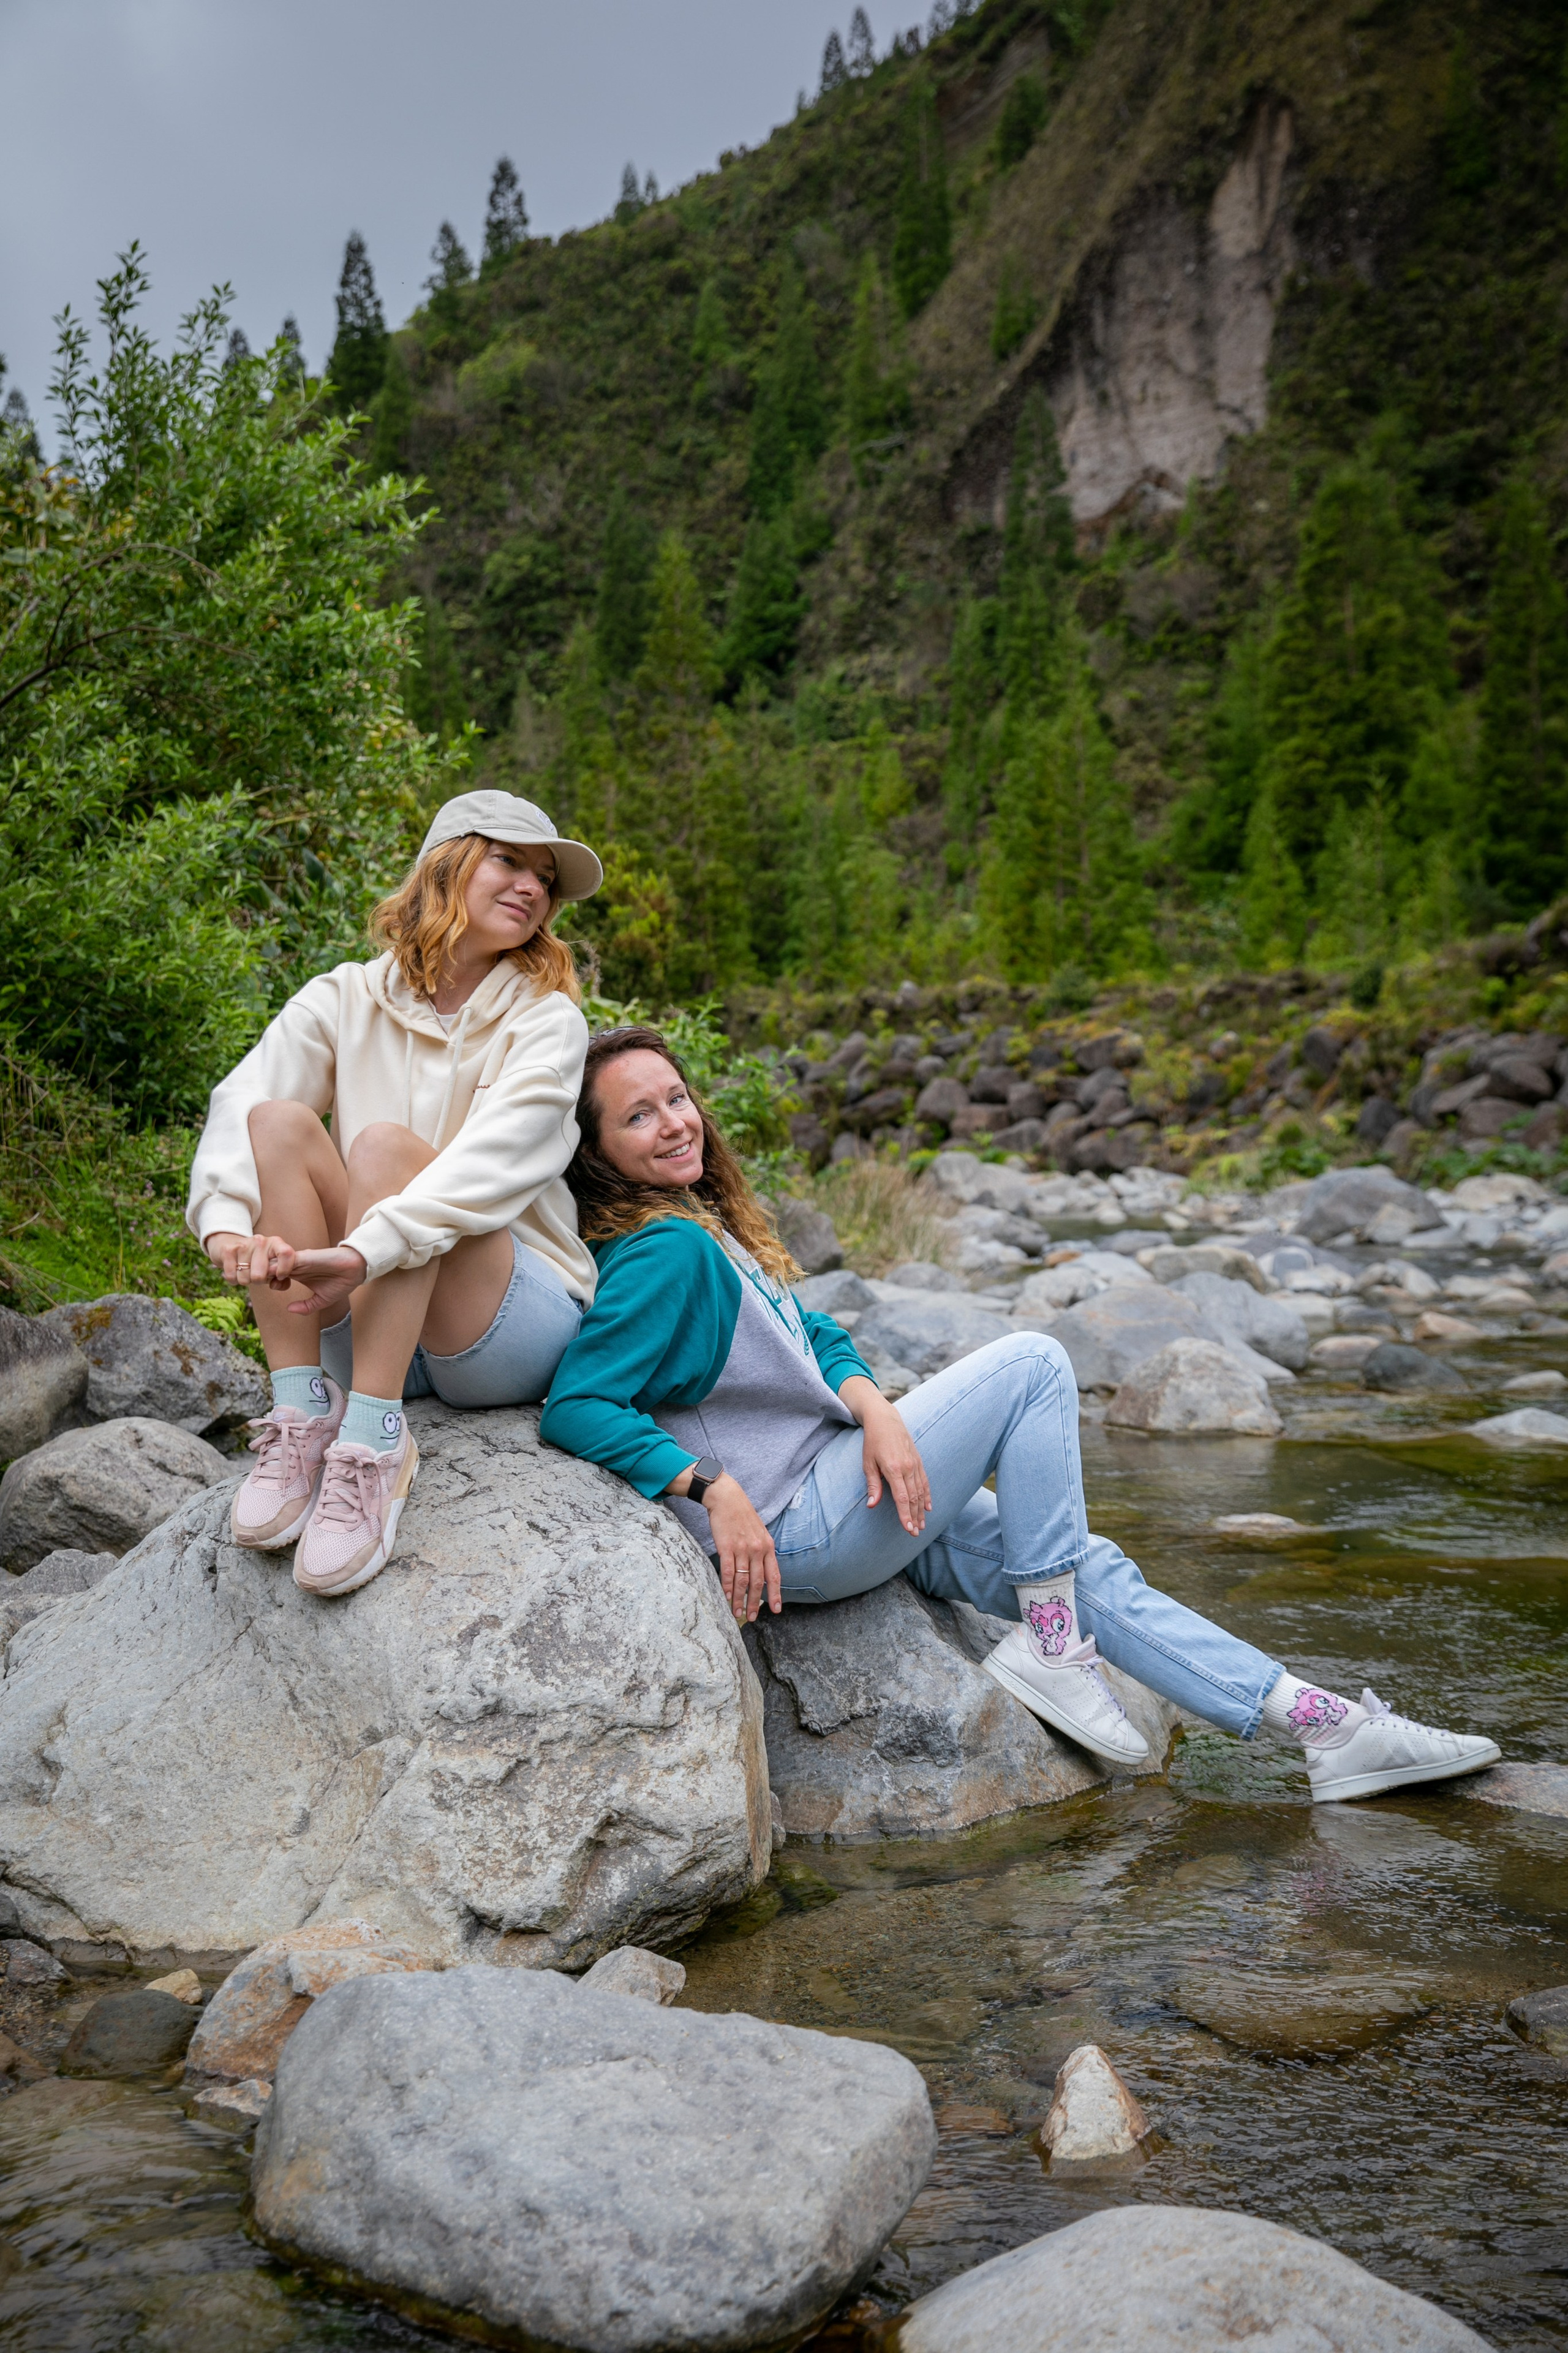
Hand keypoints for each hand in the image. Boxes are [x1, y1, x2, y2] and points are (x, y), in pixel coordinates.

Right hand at [206, 1231, 297, 1288]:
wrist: (232, 1244)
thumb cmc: (259, 1260)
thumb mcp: (274, 1266)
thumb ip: (284, 1279)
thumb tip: (276, 1284)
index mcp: (276, 1243)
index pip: (286, 1253)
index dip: (285, 1269)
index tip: (280, 1277)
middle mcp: (260, 1241)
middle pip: (260, 1275)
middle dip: (259, 1281)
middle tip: (258, 1274)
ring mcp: (243, 1245)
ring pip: (245, 1278)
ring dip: (246, 1280)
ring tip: (246, 1271)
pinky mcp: (228, 1250)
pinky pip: (232, 1277)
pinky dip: (234, 1279)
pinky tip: (236, 1271)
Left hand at [206, 1231, 364, 1314]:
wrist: (356, 1269)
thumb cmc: (342, 1283)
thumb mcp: (321, 1300)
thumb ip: (305, 1306)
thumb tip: (289, 1310)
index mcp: (297, 1273)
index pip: (272, 1274)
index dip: (259, 1278)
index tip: (247, 1284)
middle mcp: (294, 1265)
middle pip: (266, 1266)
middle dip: (250, 1271)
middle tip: (233, 1276)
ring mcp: (297, 1260)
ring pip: (271, 1261)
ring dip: (257, 1268)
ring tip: (242, 1276)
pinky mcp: (304, 1258)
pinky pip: (283, 1260)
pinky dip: (272, 1265)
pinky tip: (262, 1273)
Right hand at [701, 1474, 780, 1624]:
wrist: (727, 1498)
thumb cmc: (743, 1516)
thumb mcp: (760, 1532)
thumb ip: (763, 1551)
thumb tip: (764, 1572)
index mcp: (768, 1546)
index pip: (774, 1575)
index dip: (776, 1594)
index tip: (776, 1610)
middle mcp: (757, 1549)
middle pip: (758, 1582)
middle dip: (756, 1603)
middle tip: (752, 1617)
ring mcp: (742, 1548)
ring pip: (743, 1581)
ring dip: (740, 1599)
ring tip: (737, 1613)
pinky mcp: (726, 1547)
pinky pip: (728, 1572)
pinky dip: (728, 1587)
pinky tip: (727, 1597)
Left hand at [857, 1392, 930, 1536]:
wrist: (885, 1419)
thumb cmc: (872, 1442)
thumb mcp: (868, 1463)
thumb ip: (873, 1485)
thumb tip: (872, 1505)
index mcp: (893, 1469)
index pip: (902, 1498)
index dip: (905, 1515)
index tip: (908, 1529)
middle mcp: (907, 1467)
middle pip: (914, 1498)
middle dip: (915, 1517)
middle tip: (915, 1533)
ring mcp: (914, 1464)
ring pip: (920, 1491)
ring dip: (921, 1510)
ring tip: (922, 1525)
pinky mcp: (918, 1461)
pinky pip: (925, 1481)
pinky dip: (927, 1495)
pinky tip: (928, 1507)